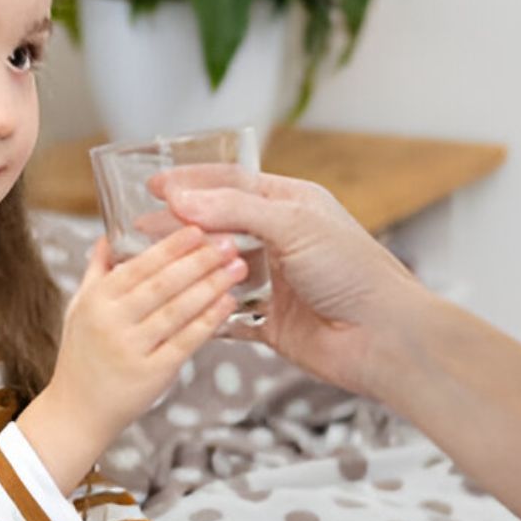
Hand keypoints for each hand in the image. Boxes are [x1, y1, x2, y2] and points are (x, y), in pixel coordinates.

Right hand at [50, 226, 242, 445]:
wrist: (75, 413)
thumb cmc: (80, 358)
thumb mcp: (79, 309)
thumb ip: (97, 272)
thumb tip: (106, 237)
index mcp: (97, 300)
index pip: (140, 264)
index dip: (171, 246)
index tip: (197, 229)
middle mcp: (112, 322)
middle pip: (163, 284)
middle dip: (199, 260)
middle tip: (228, 242)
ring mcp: (131, 349)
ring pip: (178, 310)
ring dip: (211, 286)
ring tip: (236, 267)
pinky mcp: (151, 374)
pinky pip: (186, 342)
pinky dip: (208, 321)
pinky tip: (228, 304)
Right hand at [151, 166, 429, 399]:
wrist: (382, 338)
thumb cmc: (352, 271)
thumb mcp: (293, 225)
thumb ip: (235, 209)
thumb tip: (181, 197)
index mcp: (291, 205)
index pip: (232, 184)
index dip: (192, 182)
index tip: (154, 185)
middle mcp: (281, 240)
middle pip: (219, 227)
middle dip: (180, 227)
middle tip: (138, 228)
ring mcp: (274, 282)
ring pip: (218, 270)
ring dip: (188, 268)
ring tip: (148, 265)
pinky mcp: (269, 323)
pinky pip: (225, 315)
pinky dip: (203, 311)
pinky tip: (174, 306)